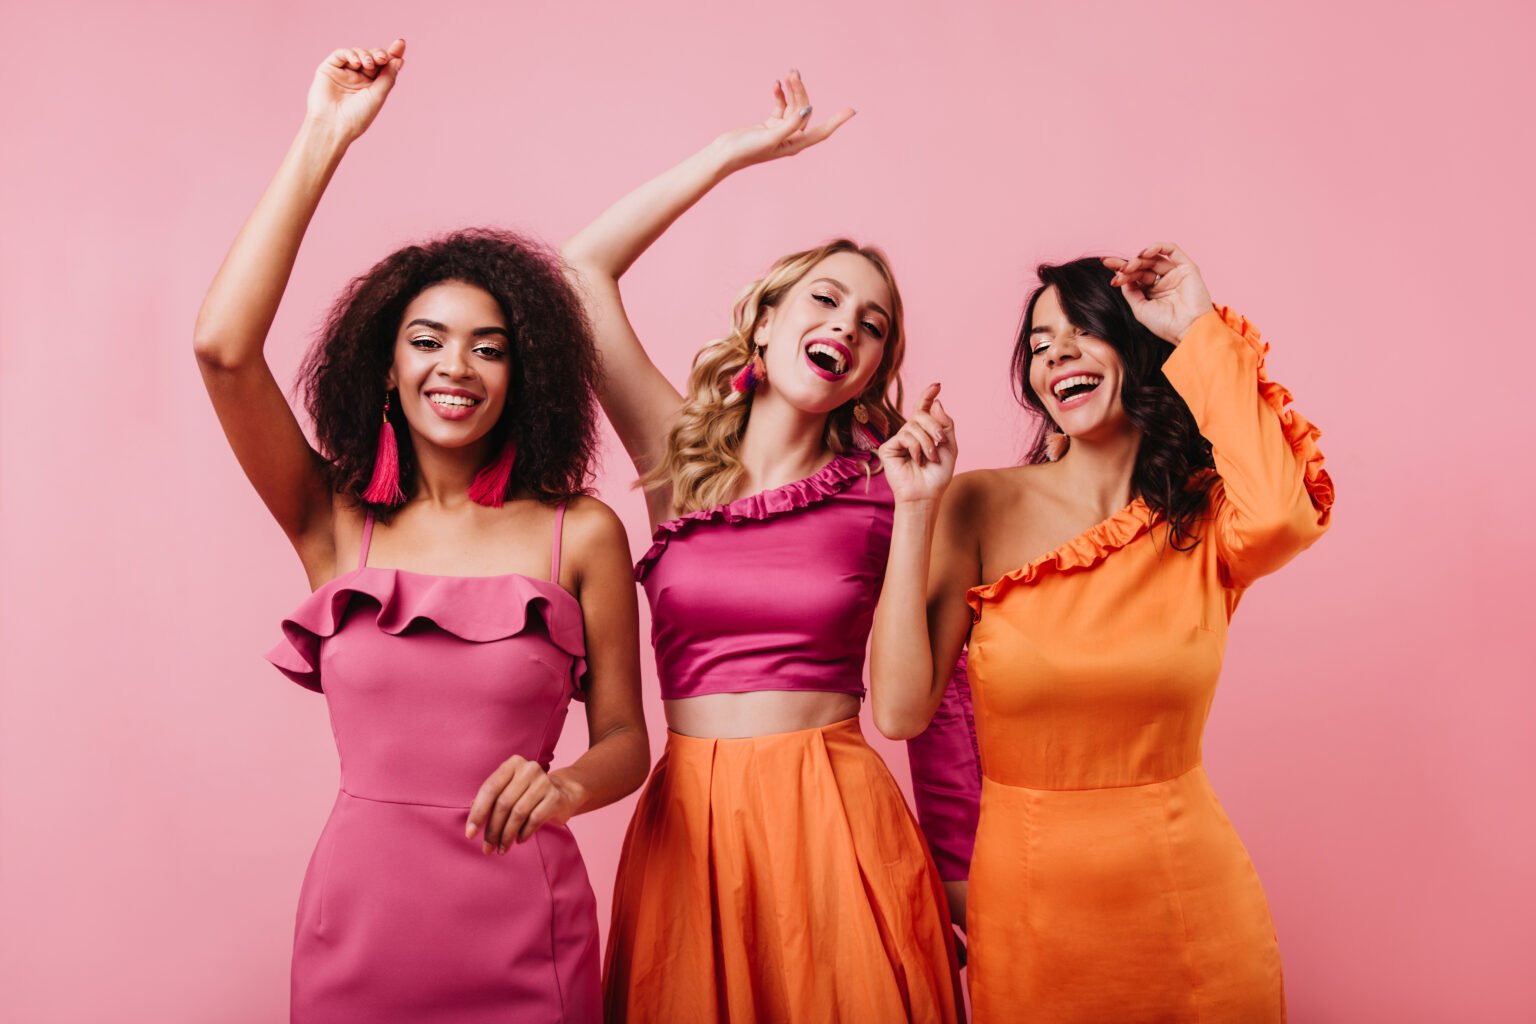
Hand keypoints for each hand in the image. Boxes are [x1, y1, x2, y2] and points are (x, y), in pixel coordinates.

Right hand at [305, 39, 405, 142]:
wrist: (333, 126)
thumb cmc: (357, 117)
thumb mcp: (378, 96)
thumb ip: (388, 77)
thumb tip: (399, 59)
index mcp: (372, 86)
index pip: (384, 67)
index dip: (392, 54)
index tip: (400, 44)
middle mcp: (358, 78)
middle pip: (372, 57)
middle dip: (379, 54)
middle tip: (382, 58)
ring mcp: (344, 73)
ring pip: (358, 54)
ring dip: (366, 55)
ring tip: (369, 64)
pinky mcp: (329, 69)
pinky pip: (341, 54)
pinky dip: (350, 53)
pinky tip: (356, 61)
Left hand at [465, 755, 582, 852]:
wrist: (562, 793)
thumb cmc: (527, 794)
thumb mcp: (507, 791)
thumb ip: (490, 801)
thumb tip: (472, 823)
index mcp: (512, 764)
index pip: (490, 789)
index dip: (477, 813)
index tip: (470, 834)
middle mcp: (528, 769)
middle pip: (503, 803)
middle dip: (492, 829)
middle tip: (487, 848)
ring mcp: (544, 782)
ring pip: (518, 813)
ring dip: (507, 835)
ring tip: (501, 848)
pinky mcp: (555, 797)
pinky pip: (534, 819)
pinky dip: (524, 833)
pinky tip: (519, 840)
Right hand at [711, 69, 854, 172]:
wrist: (725, 154)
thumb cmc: (746, 150)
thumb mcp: (770, 136)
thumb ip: (790, 124)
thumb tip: (808, 109)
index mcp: (795, 145)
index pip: (822, 132)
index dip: (837, 121)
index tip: (852, 110)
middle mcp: (791, 138)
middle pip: (804, 111)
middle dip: (801, 91)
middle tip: (793, 73)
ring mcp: (781, 131)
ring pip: (793, 106)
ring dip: (791, 90)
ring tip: (788, 73)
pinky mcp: (770, 125)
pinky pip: (781, 107)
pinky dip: (780, 95)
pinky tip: (776, 85)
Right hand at [877, 383, 956, 505]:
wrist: (926, 494)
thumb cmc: (937, 474)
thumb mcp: (949, 446)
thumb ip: (944, 423)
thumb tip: (935, 402)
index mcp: (924, 432)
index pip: (924, 409)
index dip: (928, 395)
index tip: (937, 385)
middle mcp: (909, 433)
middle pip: (921, 414)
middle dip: (934, 427)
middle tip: (940, 442)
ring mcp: (898, 440)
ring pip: (913, 425)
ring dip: (927, 442)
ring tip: (930, 457)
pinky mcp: (888, 448)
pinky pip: (905, 436)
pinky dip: (915, 448)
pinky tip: (917, 460)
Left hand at [1102, 243, 1213, 344]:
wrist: (1188, 329)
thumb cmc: (1166, 324)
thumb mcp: (1140, 308)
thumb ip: (1130, 291)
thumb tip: (1120, 275)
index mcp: (1152, 291)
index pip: (1134, 275)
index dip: (1121, 271)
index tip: (1107, 267)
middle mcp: (1163, 281)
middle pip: (1142, 265)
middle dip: (1126, 265)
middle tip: (1115, 268)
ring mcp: (1175, 273)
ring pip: (1153, 258)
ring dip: (1138, 259)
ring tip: (1128, 267)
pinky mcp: (1187, 267)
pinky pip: (1172, 250)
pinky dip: (1157, 247)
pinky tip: (1144, 253)